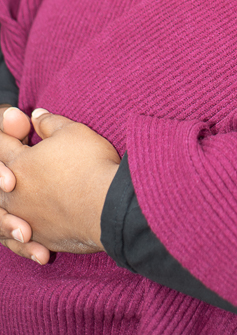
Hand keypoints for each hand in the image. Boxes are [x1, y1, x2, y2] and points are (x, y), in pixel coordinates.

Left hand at [0, 109, 120, 254]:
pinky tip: (30, 231)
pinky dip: (22, 235)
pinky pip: (20, 239)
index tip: (21, 129)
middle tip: (18, 170)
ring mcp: (25, 217)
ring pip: (5, 214)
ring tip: (25, 201)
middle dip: (6, 173)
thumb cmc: (89, 163)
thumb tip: (36, 114)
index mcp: (19, 163)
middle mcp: (14, 193)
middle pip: (0, 181)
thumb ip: (49, 123)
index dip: (10, 133)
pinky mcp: (40, 236)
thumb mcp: (72, 132)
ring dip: (9, 209)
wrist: (107, 205)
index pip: (3, 144)